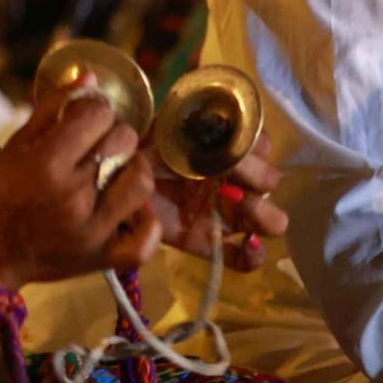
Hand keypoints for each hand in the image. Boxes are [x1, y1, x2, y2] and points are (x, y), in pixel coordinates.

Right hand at [0, 73, 161, 289]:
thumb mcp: (13, 143)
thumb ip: (52, 109)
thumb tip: (89, 76)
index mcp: (46, 162)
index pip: (97, 113)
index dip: (93, 108)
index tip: (84, 116)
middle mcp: (73, 194)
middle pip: (123, 141)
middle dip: (111, 134)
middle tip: (96, 143)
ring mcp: (91, 229)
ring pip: (141, 182)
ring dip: (131, 169)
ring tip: (116, 171)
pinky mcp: (102, 258)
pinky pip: (145, 240)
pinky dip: (145, 224)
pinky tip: (130, 211)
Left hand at [149, 132, 287, 270]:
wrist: (111, 185)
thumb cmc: (138, 152)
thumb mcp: (160, 132)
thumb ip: (186, 128)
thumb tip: (207, 123)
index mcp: (224, 151)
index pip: (260, 145)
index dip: (255, 145)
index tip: (235, 143)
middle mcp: (232, 182)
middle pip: (270, 181)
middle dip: (259, 175)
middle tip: (232, 172)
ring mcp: (225, 215)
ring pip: (271, 220)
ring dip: (264, 212)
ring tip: (241, 204)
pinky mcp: (211, 244)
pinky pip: (245, 259)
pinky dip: (253, 255)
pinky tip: (247, 244)